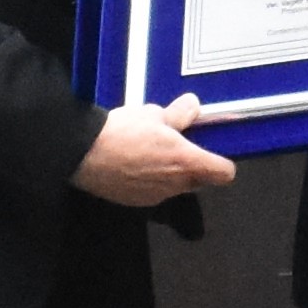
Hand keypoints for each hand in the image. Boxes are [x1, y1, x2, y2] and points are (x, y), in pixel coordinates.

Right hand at [74, 100, 236, 201]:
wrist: (83, 154)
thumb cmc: (122, 132)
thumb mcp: (153, 114)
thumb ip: (179, 114)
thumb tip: (193, 106)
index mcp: (186, 161)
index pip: (224, 173)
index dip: (222, 162)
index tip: (213, 151)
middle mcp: (176, 184)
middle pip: (200, 181)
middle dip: (194, 166)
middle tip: (177, 146)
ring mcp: (156, 196)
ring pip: (176, 187)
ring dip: (170, 173)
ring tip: (149, 152)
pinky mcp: (136, 202)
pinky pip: (154, 192)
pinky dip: (150, 181)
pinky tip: (133, 165)